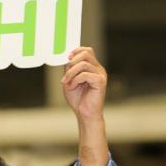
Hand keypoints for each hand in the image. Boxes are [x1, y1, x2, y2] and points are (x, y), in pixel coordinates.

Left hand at [63, 47, 108, 165]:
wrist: (84, 114)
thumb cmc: (78, 99)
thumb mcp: (69, 80)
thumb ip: (69, 69)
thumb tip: (66, 58)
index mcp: (92, 67)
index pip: (87, 50)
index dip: (76, 50)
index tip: (66, 58)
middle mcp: (98, 69)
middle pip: (86, 53)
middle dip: (72, 61)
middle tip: (66, 73)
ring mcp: (100, 75)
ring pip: (84, 64)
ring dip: (71, 73)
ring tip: (67, 82)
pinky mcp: (100, 82)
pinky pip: (85, 74)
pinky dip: (75, 80)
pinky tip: (72, 87)